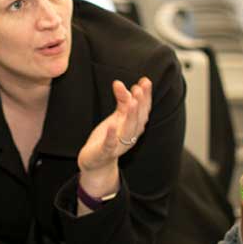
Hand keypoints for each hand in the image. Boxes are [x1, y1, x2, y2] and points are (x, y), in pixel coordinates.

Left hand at [77, 79, 151, 194]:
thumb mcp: (116, 117)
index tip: (145, 81)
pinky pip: (110, 144)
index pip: (143, 110)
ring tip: (131, 102)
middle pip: (138, 119)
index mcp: (134, 126)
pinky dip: (112, 135)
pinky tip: (111, 125)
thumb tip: (119, 83)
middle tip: (138, 88)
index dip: (146, 96)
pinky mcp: (105, 152)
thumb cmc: (109, 137)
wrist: (96, 162)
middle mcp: (130, 135)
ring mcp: (119, 145)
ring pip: (128, 130)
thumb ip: (120, 101)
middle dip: (140, 103)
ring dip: (131, 116)